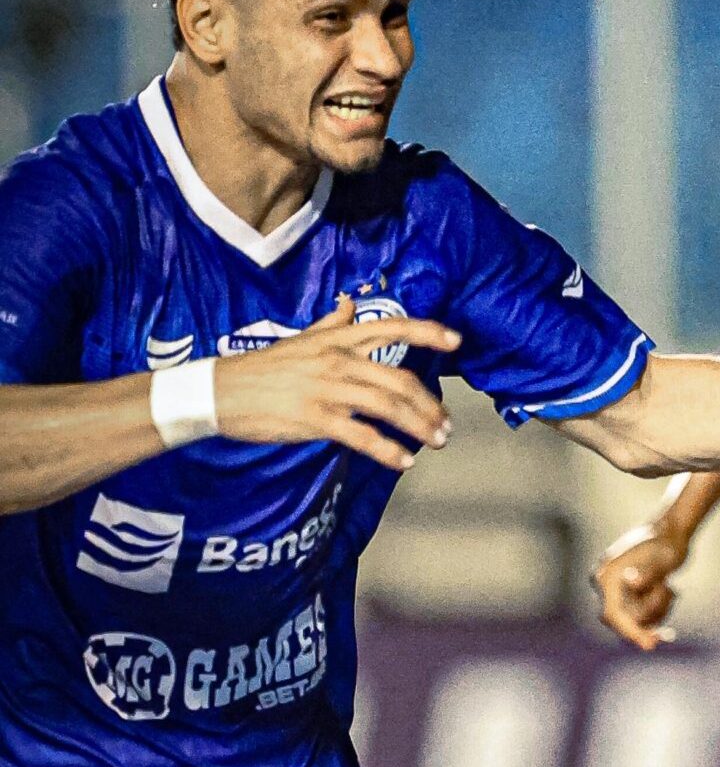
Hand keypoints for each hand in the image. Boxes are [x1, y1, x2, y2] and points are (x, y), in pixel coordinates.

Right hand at [212, 297, 461, 470]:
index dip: (427, 332)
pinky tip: (403, 461)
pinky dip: (387, 450)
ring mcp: (326, 389)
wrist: (217, 391)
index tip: (456, 340)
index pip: (391, 327)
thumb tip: (350, 304)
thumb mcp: (299, 339)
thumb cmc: (261, 368)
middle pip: (399, 379)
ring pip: (387, 406)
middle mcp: (337, 360)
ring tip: (436, 442)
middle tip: (446, 424)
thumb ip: (330, 324)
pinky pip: (361, 435)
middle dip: (430, 404)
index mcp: (337, 339)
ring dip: (419, 427)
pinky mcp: (314, 418)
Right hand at [591, 525, 685, 649]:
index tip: (650, 646)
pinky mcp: (626, 594)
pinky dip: (658, 610)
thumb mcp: (663, 559)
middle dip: (649, 616)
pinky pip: (640, 615)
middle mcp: (606, 584)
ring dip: (657, 610)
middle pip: (623, 619)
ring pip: (635, 618)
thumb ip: (648, 573)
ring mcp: (615, 590)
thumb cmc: (667, 543)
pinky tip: (669, 591)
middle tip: (670, 615)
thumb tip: (632, 583)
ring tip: (670, 588)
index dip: (631, 631)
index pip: (614, 613)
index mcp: (608, 575)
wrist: (670, 531)